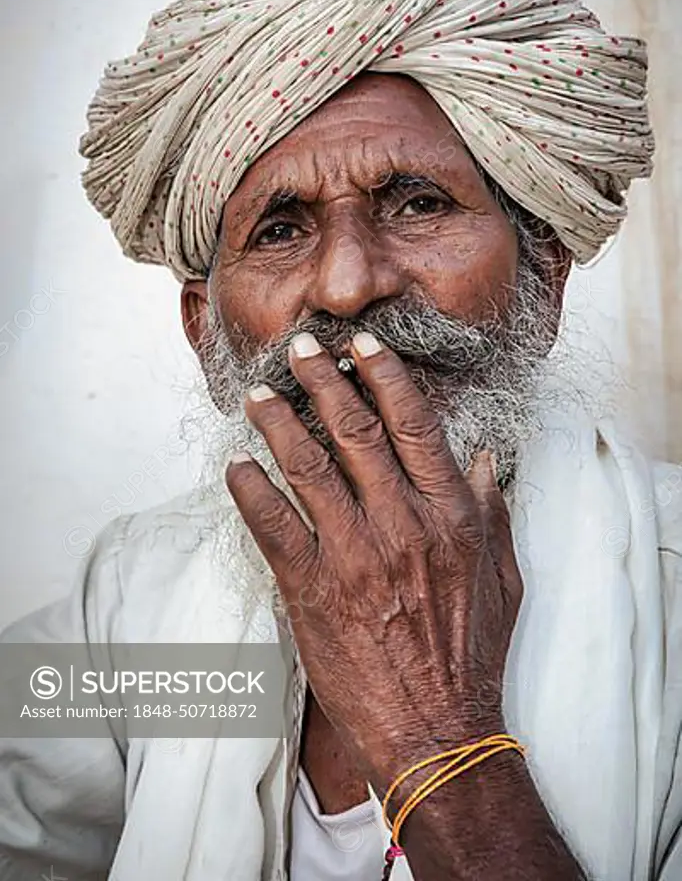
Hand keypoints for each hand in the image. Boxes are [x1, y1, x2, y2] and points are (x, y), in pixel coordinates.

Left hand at [225, 330, 522, 784]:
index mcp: (450, 516)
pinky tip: (236, 467)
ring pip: (308, 467)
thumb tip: (484, 458)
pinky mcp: (312, 591)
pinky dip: (250, 491)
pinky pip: (272, 527)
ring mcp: (353, 556)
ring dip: (279, 423)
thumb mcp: (501, 577)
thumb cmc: (470, 655)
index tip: (365, 346)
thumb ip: (491, 513)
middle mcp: (401, 525)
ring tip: (259, 395)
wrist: (437, 731)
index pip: (415, 425)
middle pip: (356, 431)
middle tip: (300, 349)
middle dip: (325, 379)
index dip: (386, 376)